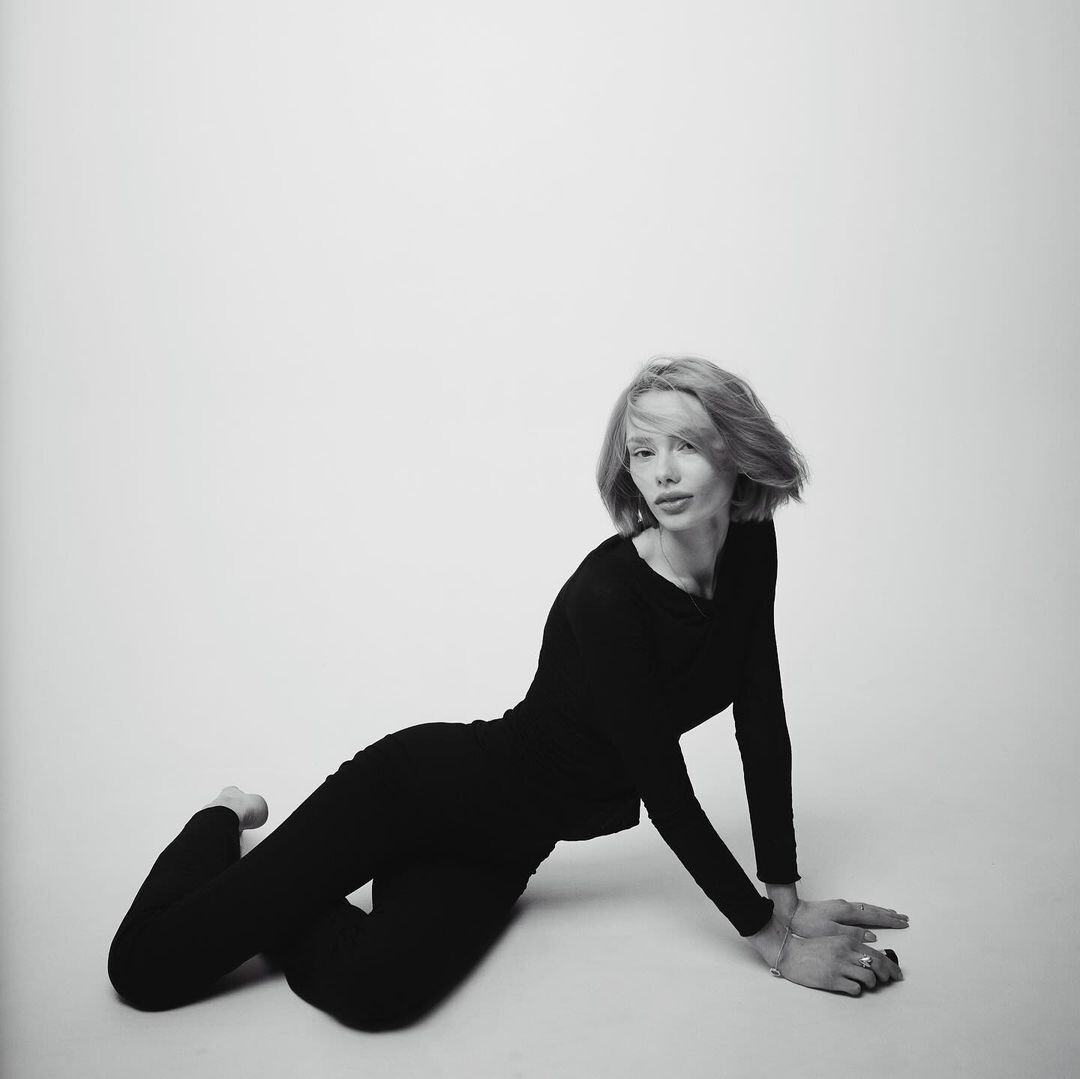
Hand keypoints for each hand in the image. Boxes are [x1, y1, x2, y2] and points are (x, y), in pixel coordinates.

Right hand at [750, 919, 903, 994]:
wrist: (791, 953)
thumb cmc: (814, 949)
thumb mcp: (835, 942)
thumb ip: (854, 948)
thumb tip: (876, 958)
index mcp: (847, 941)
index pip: (877, 954)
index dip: (891, 966)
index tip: (897, 974)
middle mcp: (845, 952)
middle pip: (877, 965)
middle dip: (887, 976)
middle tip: (889, 981)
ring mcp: (839, 966)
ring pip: (869, 978)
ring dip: (872, 984)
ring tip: (866, 984)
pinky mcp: (832, 980)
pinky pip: (855, 988)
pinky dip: (858, 990)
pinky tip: (852, 987)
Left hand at [788, 898, 909, 941]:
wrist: (791, 912)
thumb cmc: (809, 925)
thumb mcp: (831, 932)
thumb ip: (853, 934)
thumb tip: (872, 936)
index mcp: (847, 913)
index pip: (874, 917)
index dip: (890, 921)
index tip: (903, 923)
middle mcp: (847, 907)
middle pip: (873, 910)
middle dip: (889, 915)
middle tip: (904, 918)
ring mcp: (842, 906)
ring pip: (867, 908)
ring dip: (881, 911)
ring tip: (892, 914)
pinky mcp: (837, 907)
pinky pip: (860, 908)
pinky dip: (871, 911)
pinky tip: (870, 913)